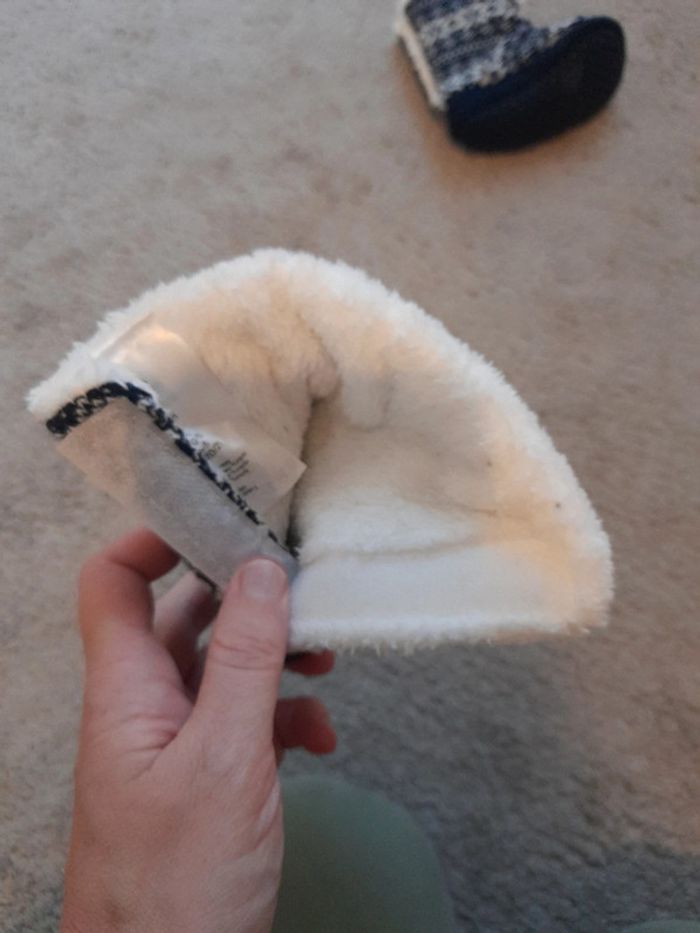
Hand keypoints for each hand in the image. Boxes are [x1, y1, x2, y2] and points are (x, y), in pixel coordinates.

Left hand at [60, 528, 335, 932]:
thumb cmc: (180, 885)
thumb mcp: (224, 759)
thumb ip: (244, 659)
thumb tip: (260, 569)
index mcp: (127, 690)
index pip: (112, 582)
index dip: (152, 539)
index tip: (217, 520)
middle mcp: (146, 706)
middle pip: (185, 617)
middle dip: (246, 600)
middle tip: (304, 593)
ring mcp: (177, 744)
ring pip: (225, 669)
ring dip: (276, 658)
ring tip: (326, 665)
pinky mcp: (207, 779)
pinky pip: (245, 721)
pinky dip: (284, 716)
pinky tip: (319, 740)